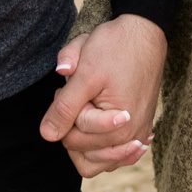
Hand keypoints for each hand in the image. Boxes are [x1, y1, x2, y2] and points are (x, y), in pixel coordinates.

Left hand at [38, 15, 165, 177]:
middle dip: (74, 126)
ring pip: (99, 159)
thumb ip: (65, 108)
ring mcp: (138, 135)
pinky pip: (115, 153)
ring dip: (87, 138)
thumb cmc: (116, 49)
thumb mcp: (85, 75)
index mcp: (118, 128)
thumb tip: (47, 135)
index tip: (73, 85)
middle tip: (79, 94)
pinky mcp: (142, 129)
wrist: (144, 33)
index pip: (72, 139)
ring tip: (89, 107)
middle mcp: (132, 138)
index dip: (65, 112)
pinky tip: (99, 123)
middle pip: (83, 152)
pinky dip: (103, 144)